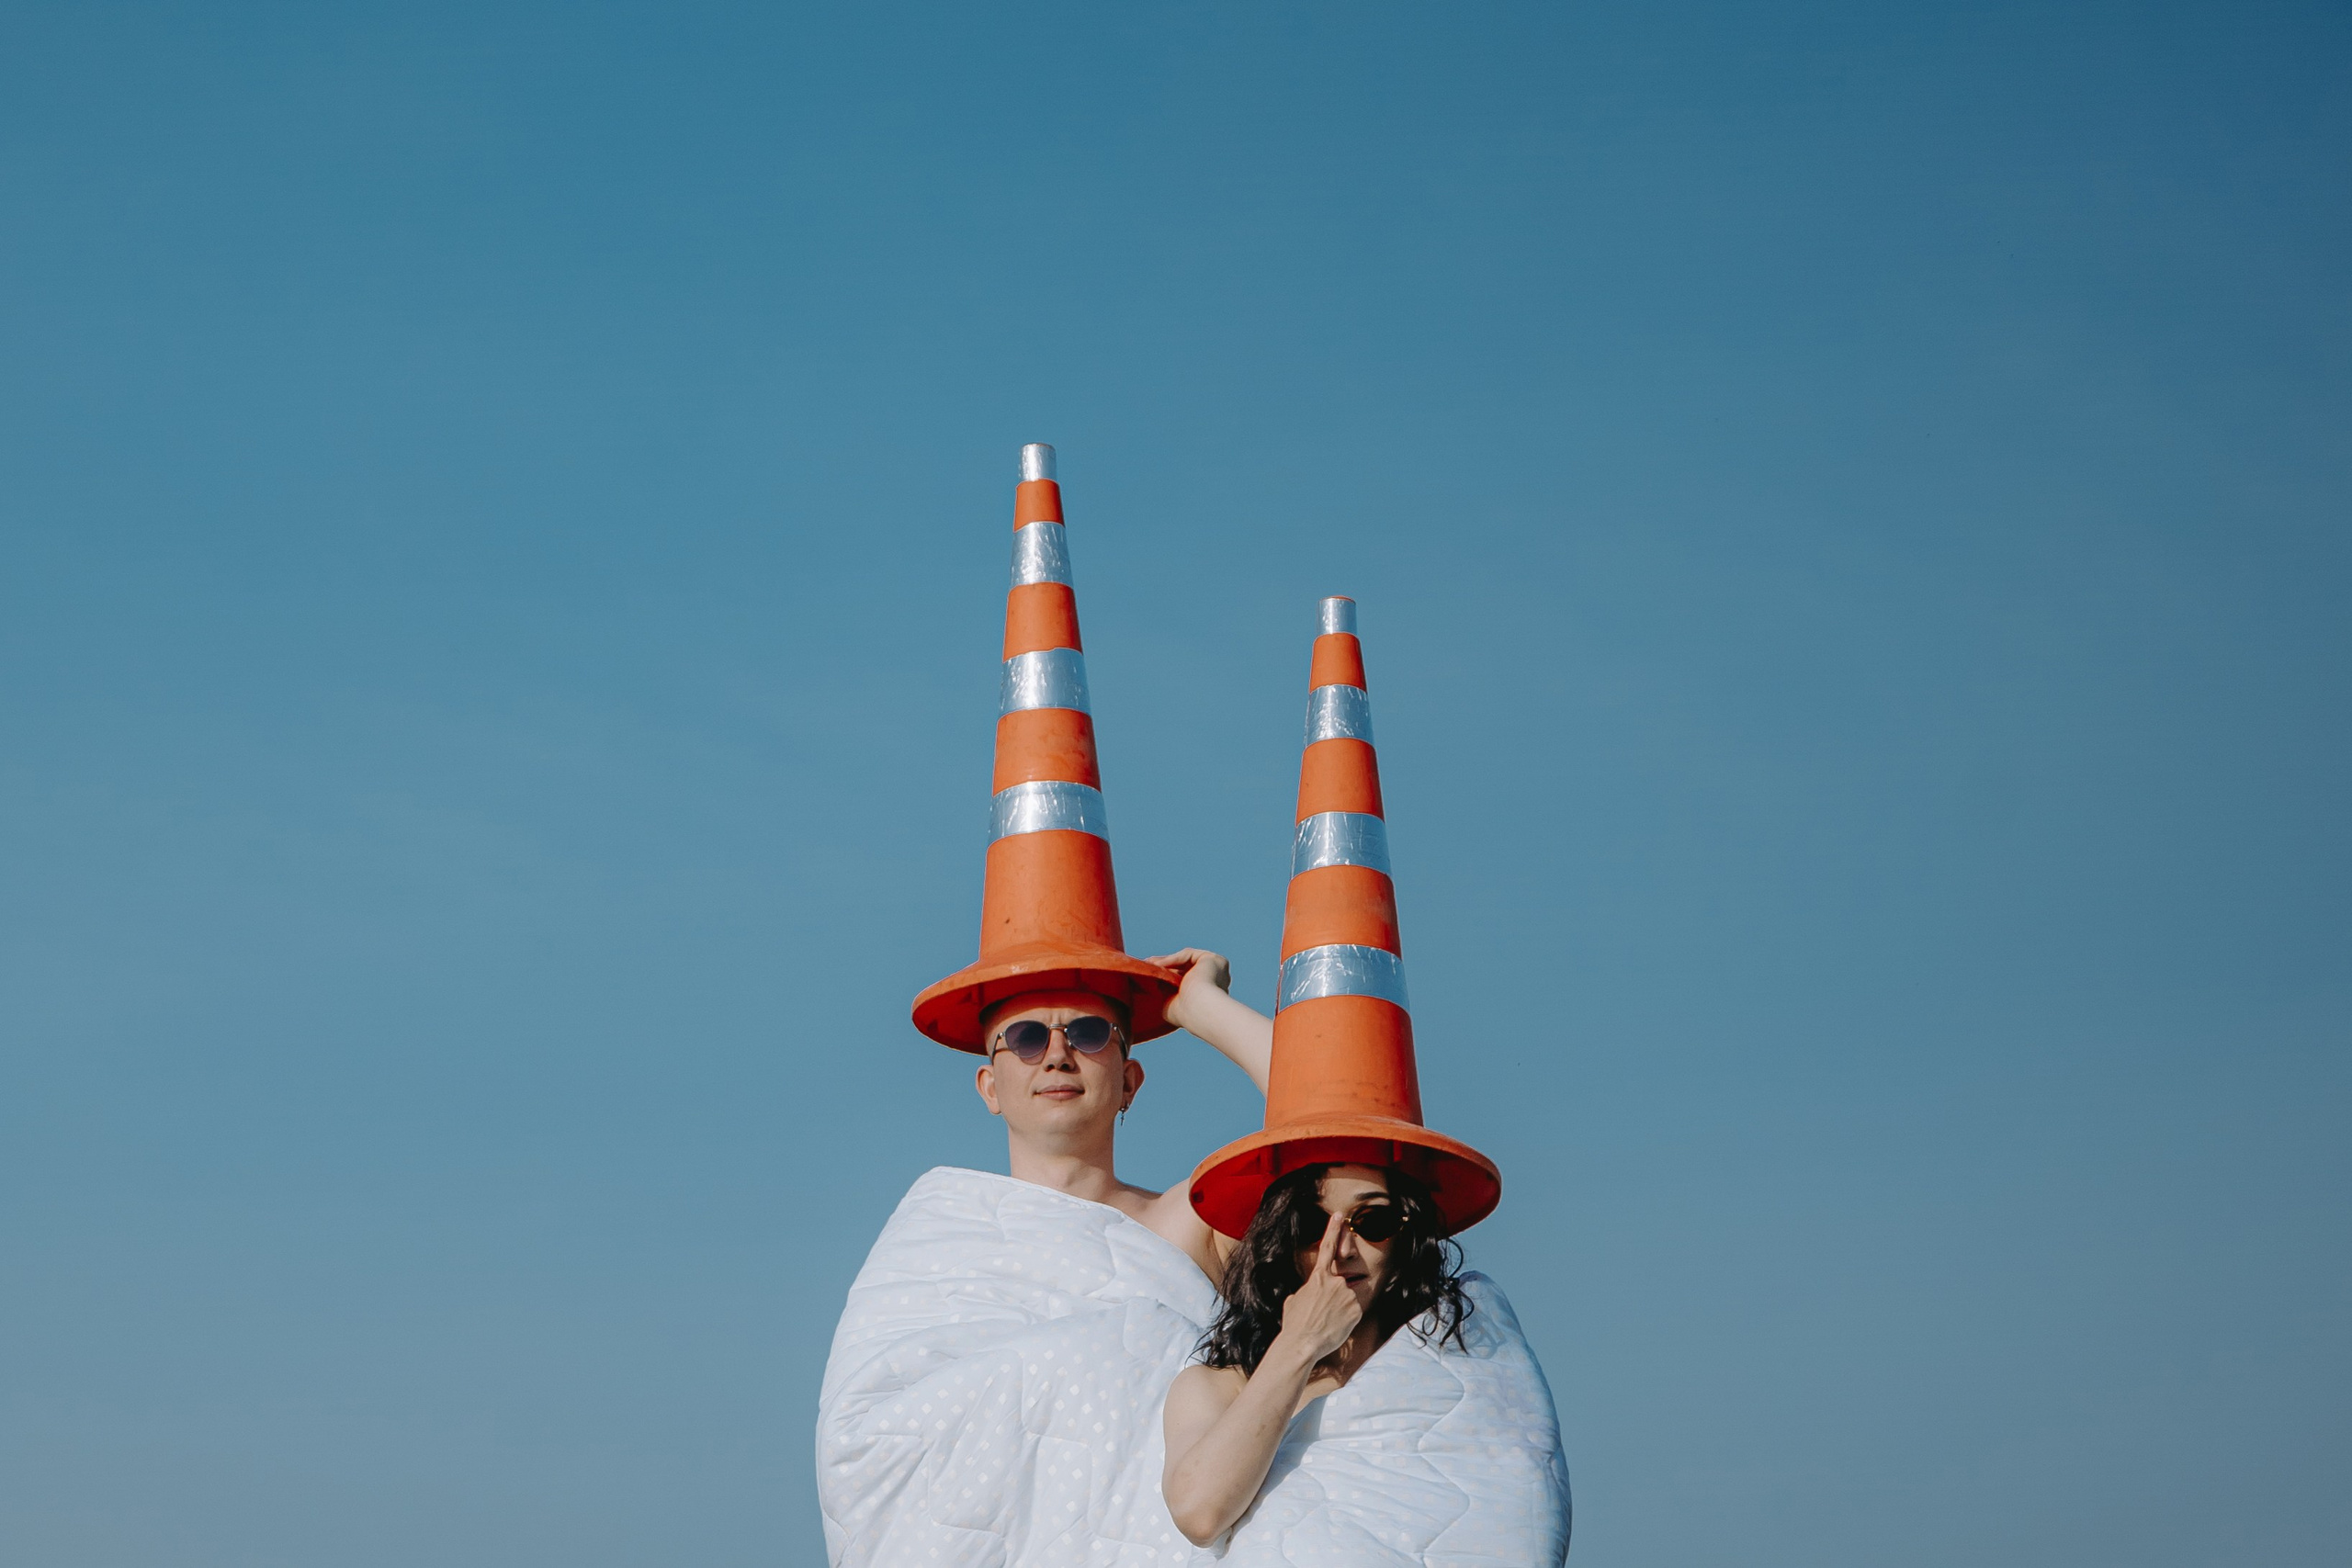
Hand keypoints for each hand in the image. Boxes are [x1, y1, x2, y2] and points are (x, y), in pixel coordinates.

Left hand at [1147, 948, 1231, 1033]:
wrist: (1199, 1010)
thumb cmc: (1185, 1014)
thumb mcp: (1171, 1003)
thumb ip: (1165, 993)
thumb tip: (1154, 986)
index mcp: (1209, 995)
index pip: (1186, 982)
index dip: (1168, 979)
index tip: (1150, 979)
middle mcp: (1216, 981)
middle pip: (1186, 970)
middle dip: (1165, 968)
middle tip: (1147, 967)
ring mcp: (1216, 969)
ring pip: (1186, 961)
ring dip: (1166, 962)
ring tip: (1148, 964)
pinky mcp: (1213, 959)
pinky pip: (1188, 955)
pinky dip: (1172, 959)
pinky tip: (1157, 964)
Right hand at [1275, 1211, 1363, 1366]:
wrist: (1303, 1342)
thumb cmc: (1294, 1323)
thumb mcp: (1294, 1300)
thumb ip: (1307, 1290)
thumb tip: (1310, 1292)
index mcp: (1318, 1277)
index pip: (1327, 1248)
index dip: (1333, 1230)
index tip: (1340, 1215)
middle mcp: (1335, 1282)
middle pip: (1340, 1285)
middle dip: (1334, 1298)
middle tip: (1323, 1315)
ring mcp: (1348, 1295)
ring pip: (1347, 1299)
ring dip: (1340, 1309)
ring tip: (1327, 1323)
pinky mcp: (1357, 1310)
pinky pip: (1354, 1312)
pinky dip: (1347, 1319)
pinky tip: (1336, 1327)